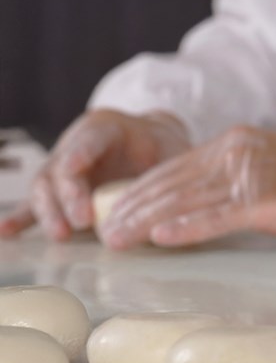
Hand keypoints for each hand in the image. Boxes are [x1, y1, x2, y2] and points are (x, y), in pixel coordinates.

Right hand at [0, 110, 190, 240]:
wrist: (148, 146)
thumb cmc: (161, 148)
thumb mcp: (171, 151)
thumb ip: (167, 172)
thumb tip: (164, 203)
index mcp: (106, 127)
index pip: (90, 138)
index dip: (81, 152)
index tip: (74, 167)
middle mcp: (75, 145)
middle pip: (63, 168)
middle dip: (69, 195)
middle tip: (82, 220)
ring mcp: (61, 168)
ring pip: (45, 188)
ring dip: (50, 212)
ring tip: (61, 234)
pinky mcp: (55, 192)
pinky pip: (34, 206)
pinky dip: (21, 219)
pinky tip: (6, 231)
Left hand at [98, 127, 275, 249]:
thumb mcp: (266, 165)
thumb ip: (231, 175)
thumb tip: (195, 200)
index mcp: (234, 141)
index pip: (174, 167)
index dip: (139, 191)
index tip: (114, 210)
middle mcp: (236, 151)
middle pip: (172, 182)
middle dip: (132, 207)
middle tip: (104, 230)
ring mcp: (249, 174)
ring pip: (185, 200)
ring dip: (146, 221)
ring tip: (119, 239)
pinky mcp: (263, 199)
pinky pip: (216, 217)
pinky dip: (185, 228)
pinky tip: (161, 238)